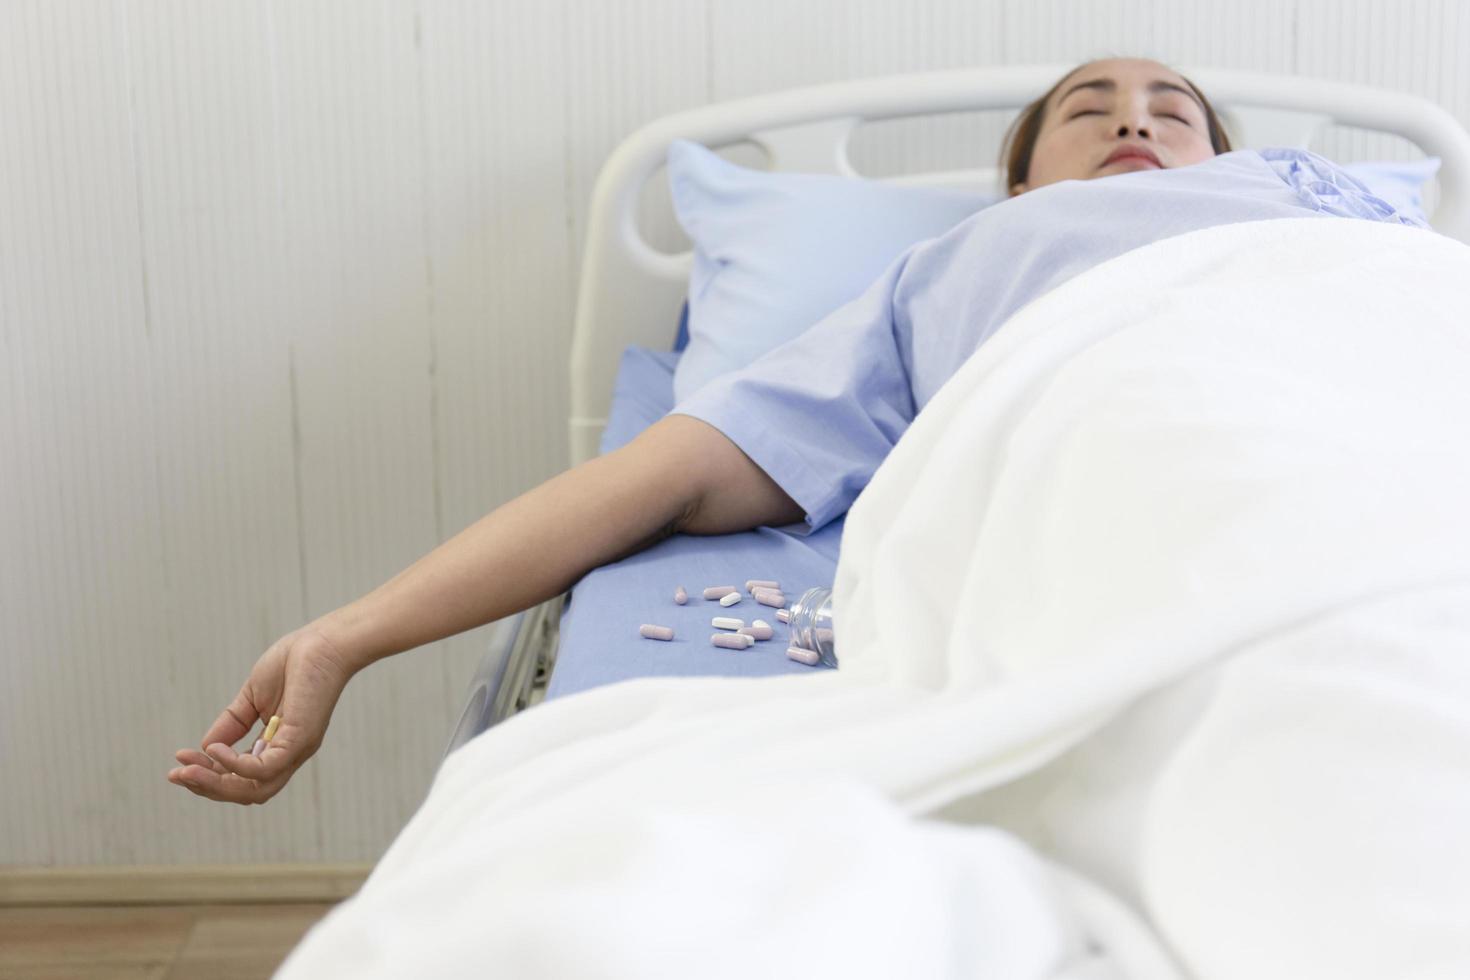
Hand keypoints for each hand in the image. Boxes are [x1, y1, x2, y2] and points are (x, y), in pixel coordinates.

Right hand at [167, 625, 355, 804]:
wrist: (324, 641)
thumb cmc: (294, 664)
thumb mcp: (252, 698)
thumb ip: (231, 723)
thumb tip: (205, 749)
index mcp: (278, 746)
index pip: (242, 778)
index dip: (209, 775)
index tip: (180, 763)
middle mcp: (289, 754)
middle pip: (246, 792)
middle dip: (208, 788)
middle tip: (176, 776)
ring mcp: (296, 749)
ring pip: (254, 789)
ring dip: (216, 785)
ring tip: (189, 772)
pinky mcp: (300, 738)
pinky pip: (265, 768)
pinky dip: (236, 765)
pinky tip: (213, 750)